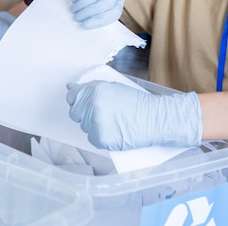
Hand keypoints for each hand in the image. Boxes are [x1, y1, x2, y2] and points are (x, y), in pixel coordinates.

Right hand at [48, 0, 123, 28]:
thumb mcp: (95, 6)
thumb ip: (98, 16)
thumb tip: (91, 29)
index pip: (114, 12)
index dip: (100, 20)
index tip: (86, 25)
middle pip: (106, 3)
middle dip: (90, 12)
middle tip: (78, 18)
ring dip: (82, 5)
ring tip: (74, 10)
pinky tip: (74, 0)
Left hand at [66, 80, 201, 150]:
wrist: (156, 118)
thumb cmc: (138, 103)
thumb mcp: (113, 87)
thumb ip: (90, 87)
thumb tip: (71, 87)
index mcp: (95, 90)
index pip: (73, 96)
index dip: (78, 101)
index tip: (83, 104)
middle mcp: (93, 105)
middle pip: (76, 113)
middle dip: (86, 114)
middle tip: (104, 115)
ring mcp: (95, 123)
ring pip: (85, 126)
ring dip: (94, 126)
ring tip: (113, 122)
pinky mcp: (100, 138)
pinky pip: (92, 139)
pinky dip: (101, 137)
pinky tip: (114, 131)